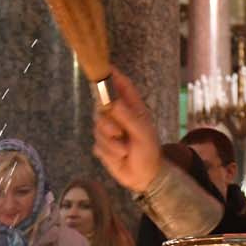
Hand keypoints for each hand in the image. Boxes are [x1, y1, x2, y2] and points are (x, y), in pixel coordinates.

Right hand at [92, 70, 162, 193]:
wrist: (145, 178)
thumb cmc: (149, 152)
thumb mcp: (143, 133)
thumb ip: (128, 117)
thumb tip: (112, 103)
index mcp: (133, 109)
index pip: (122, 86)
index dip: (113, 76)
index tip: (104, 67)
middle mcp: (119, 117)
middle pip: (101, 107)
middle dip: (107, 122)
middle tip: (118, 134)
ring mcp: (110, 132)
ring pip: (98, 128)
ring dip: (110, 142)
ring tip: (124, 150)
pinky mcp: (103, 146)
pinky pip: (97, 144)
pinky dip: (107, 152)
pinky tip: (119, 157)